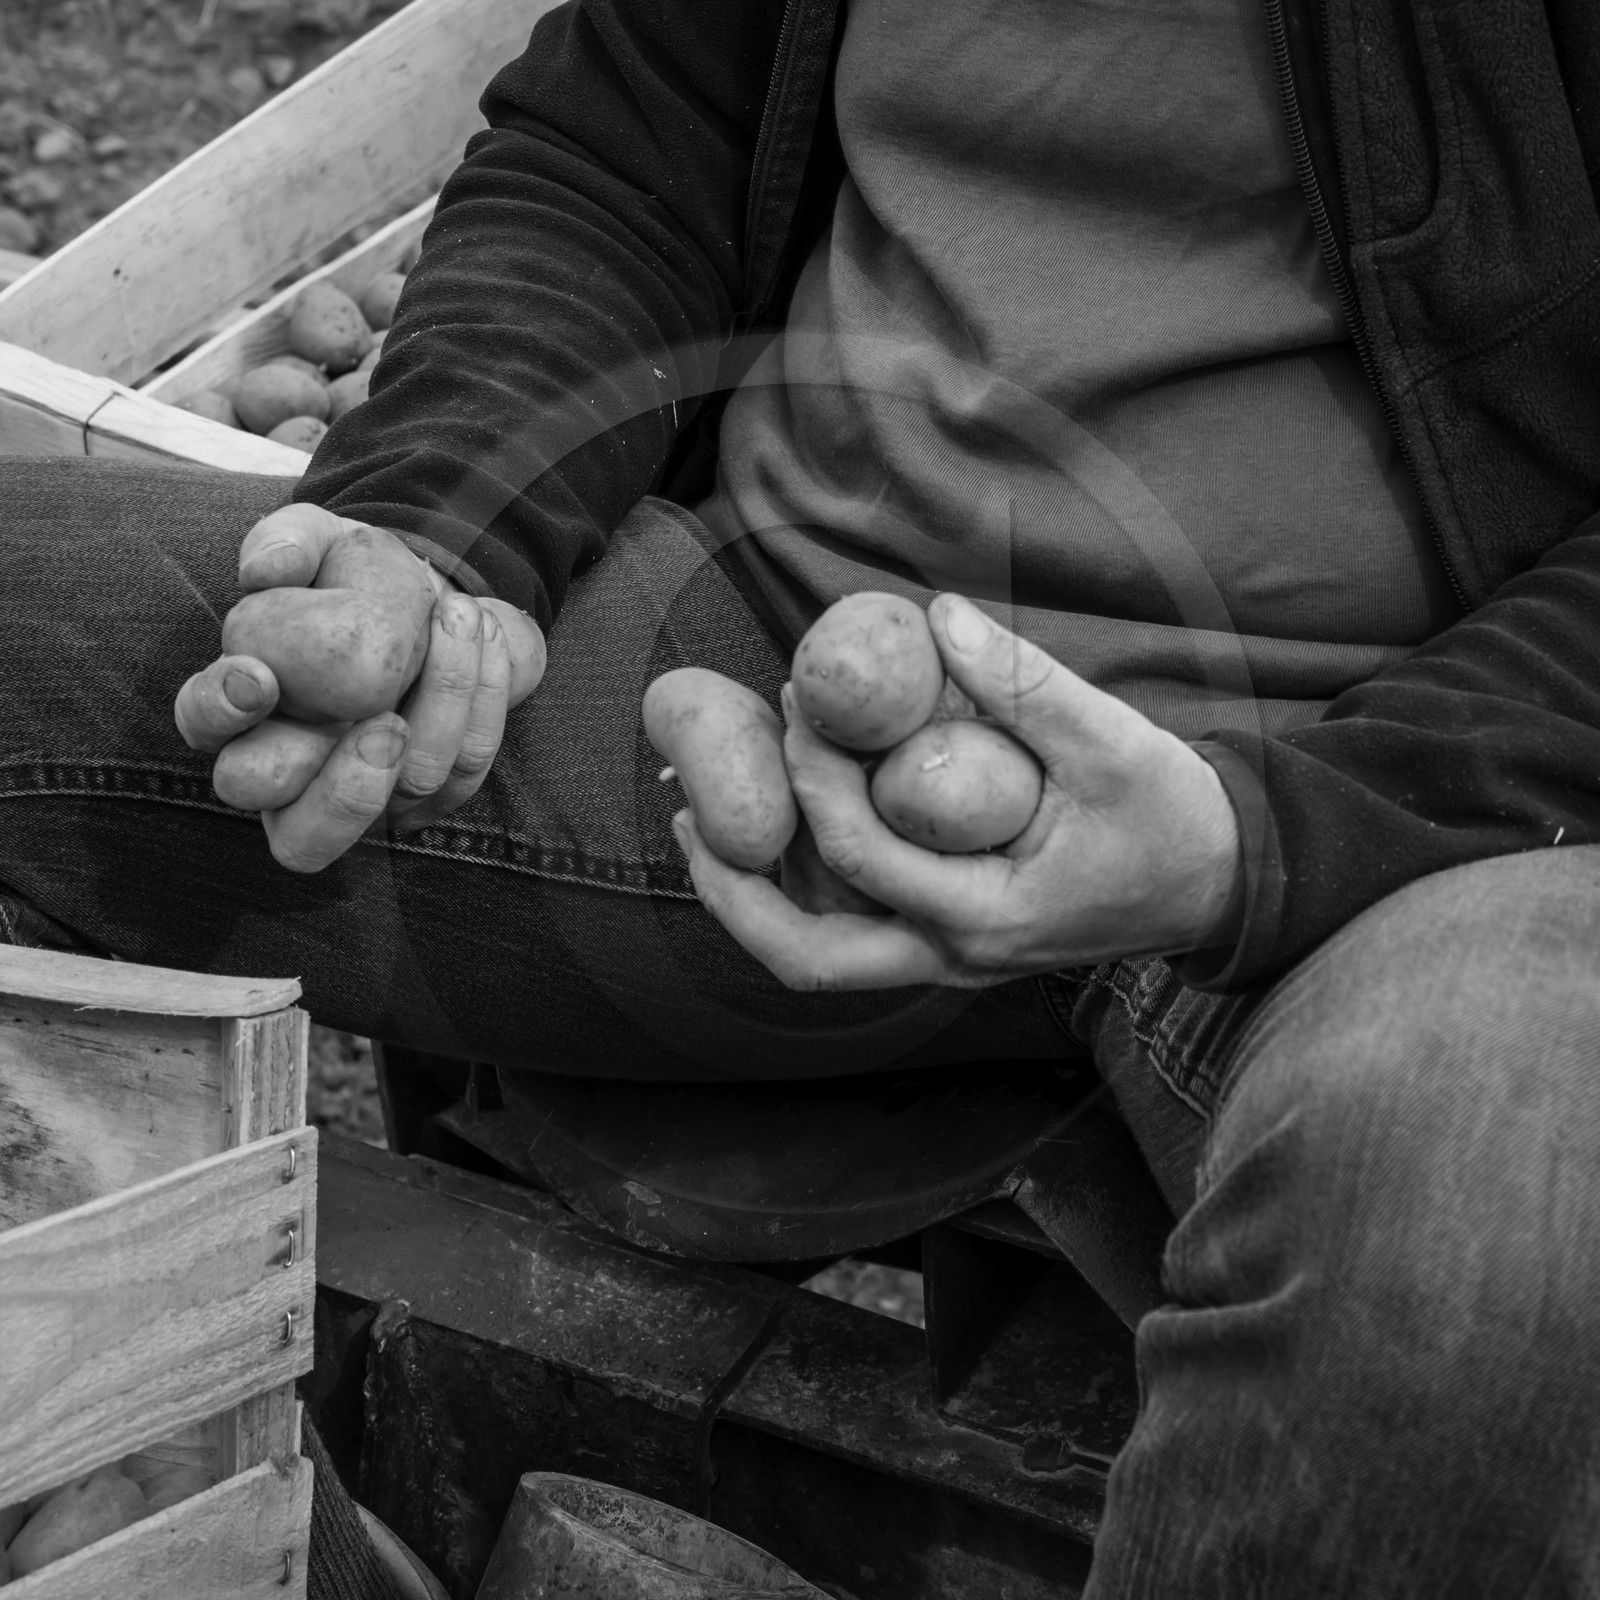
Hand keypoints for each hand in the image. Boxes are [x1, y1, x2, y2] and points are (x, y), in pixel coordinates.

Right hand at [173, 504, 544, 870]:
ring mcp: (375, 792)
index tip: (258, 676)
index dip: (219, 713)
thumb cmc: (358, 578)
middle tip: (383, 724)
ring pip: (405, 791)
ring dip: (441, 701)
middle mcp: (302, 772)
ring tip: (456, 613)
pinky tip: (481, 630)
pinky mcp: (439, 791)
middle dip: (343, 792)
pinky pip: (466, 766)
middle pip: (298, 839)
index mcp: (246, 709)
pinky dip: (482, 695)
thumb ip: (287, 540)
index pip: (206, 729)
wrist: (444, 600)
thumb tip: (266, 570)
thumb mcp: (322, 540)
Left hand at [673, 592, 1243, 989]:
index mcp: (990, 919)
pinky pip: (851, 933)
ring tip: (703, 827)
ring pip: (821, 957)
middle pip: (809, 957)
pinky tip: (775, 829)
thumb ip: (1024, 682)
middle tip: (689, 818)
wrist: (1215, 883)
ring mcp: (946, 959)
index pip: (864, 855)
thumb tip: (934, 617)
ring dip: (755, 899)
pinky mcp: (946, 941)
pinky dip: (801, 890)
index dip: (814, 777)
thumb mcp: (1113, 741)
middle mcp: (954, 956)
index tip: (796, 702)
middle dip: (735, 893)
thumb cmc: (1170, 818)